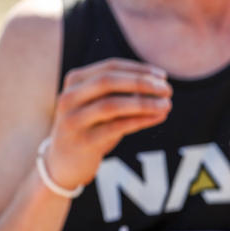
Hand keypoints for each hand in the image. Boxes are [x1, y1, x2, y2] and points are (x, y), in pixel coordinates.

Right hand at [41, 58, 170, 190]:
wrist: (61, 163)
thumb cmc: (87, 127)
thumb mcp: (97, 104)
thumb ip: (119, 92)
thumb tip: (156, 83)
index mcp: (74, 80)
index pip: (110, 67)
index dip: (138, 69)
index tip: (163, 76)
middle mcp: (69, 97)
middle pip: (108, 81)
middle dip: (141, 83)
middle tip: (167, 89)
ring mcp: (73, 119)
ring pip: (111, 105)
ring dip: (143, 103)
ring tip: (166, 105)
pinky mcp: (83, 141)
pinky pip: (115, 128)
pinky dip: (140, 121)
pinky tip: (157, 118)